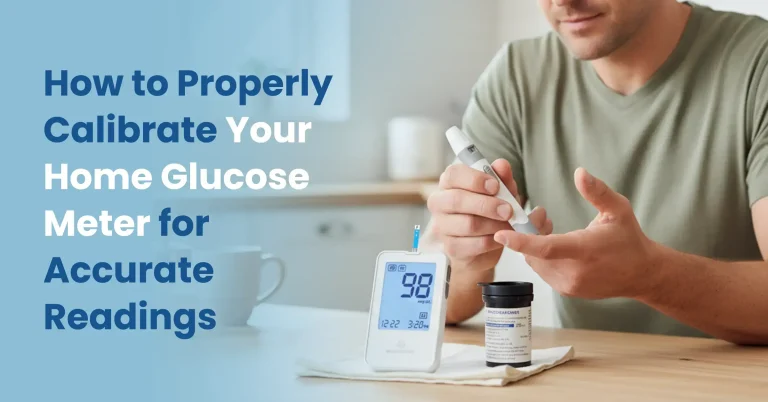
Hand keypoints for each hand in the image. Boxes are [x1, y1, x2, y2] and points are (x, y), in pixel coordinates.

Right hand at [427, 159, 552, 271]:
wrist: (484, 243)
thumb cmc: (489, 211)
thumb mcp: (500, 192)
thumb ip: (502, 178)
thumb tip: (502, 165)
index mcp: (449, 183)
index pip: (453, 175)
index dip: (475, 179)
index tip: (495, 186)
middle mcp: (439, 203)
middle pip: (457, 200)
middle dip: (487, 205)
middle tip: (508, 210)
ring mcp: (442, 227)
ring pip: (468, 224)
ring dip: (494, 224)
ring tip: (508, 224)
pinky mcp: (451, 247)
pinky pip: (473, 244)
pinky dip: (492, 241)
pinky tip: (500, 237)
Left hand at [493, 168, 659, 298]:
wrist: (642, 274)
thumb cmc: (628, 239)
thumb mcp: (618, 209)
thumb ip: (597, 191)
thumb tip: (580, 172)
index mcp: (584, 251)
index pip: (546, 248)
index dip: (521, 241)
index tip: (500, 234)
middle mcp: (574, 272)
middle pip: (534, 253)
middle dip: (529, 234)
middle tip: (541, 217)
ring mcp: (569, 285)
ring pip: (535, 263)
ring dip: (535, 247)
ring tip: (550, 230)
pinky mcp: (566, 291)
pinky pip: (543, 271)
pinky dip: (542, 258)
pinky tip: (555, 246)